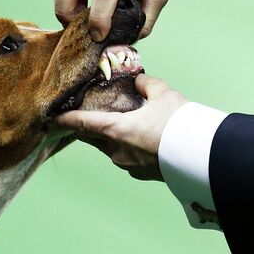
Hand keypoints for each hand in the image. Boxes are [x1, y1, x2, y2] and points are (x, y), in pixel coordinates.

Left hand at [54, 74, 185, 179]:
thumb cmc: (179, 125)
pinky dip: (124, 146)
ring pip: (108, 148)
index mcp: (114, 131)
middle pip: (91, 137)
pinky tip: (136, 138)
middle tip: (82, 115)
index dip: (64, 119)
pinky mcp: (140, 173)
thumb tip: (139, 80)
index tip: (52, 116)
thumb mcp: (163, 95)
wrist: (201, 157)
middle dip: (85, 127)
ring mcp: (127, 165)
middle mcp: (116, 151)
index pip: (80, 123)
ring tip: (115, 123)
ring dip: (107, 136)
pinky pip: (125, 157)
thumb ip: (146, 85)